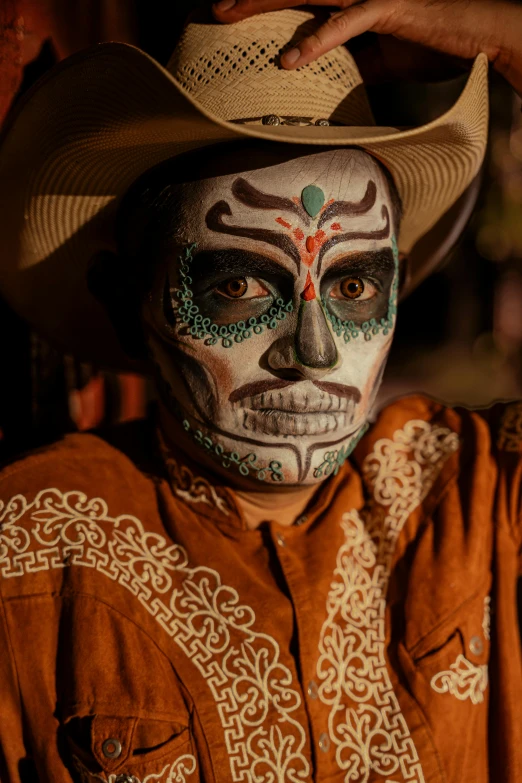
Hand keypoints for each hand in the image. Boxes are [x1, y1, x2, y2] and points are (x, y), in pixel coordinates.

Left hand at [212, 0, 521, 94]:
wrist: (481, 36)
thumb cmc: (434, 41)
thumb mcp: (382, 56)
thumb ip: (351, 61)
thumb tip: (323, 84)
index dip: (265, 4)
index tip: (231, 16)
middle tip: (214, 10)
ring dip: (266, 2)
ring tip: (229, 14)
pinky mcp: (392, 6)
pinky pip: (347, 21)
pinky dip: (317, 41)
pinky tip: (289, 59)